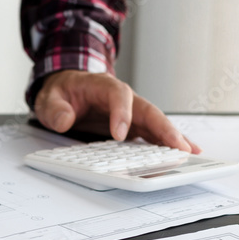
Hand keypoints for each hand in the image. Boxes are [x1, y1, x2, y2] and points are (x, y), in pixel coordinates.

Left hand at [34, 70, 199, 152]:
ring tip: (190, 153)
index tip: (119, 135)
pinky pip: (153, 134)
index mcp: (103, 86)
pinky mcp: (133, 126)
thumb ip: (54, 109)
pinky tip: (183, 153)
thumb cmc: (62, 91)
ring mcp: (131, 113)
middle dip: (163, 128)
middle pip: (147, 110)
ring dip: (173, 138)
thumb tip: (65, 120)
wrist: (66, 89)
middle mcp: (123, 98)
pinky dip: (168, 144)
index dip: (122, 113)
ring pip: (156, 123)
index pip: (119, 95)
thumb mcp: (48, 97)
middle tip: (177, 146)